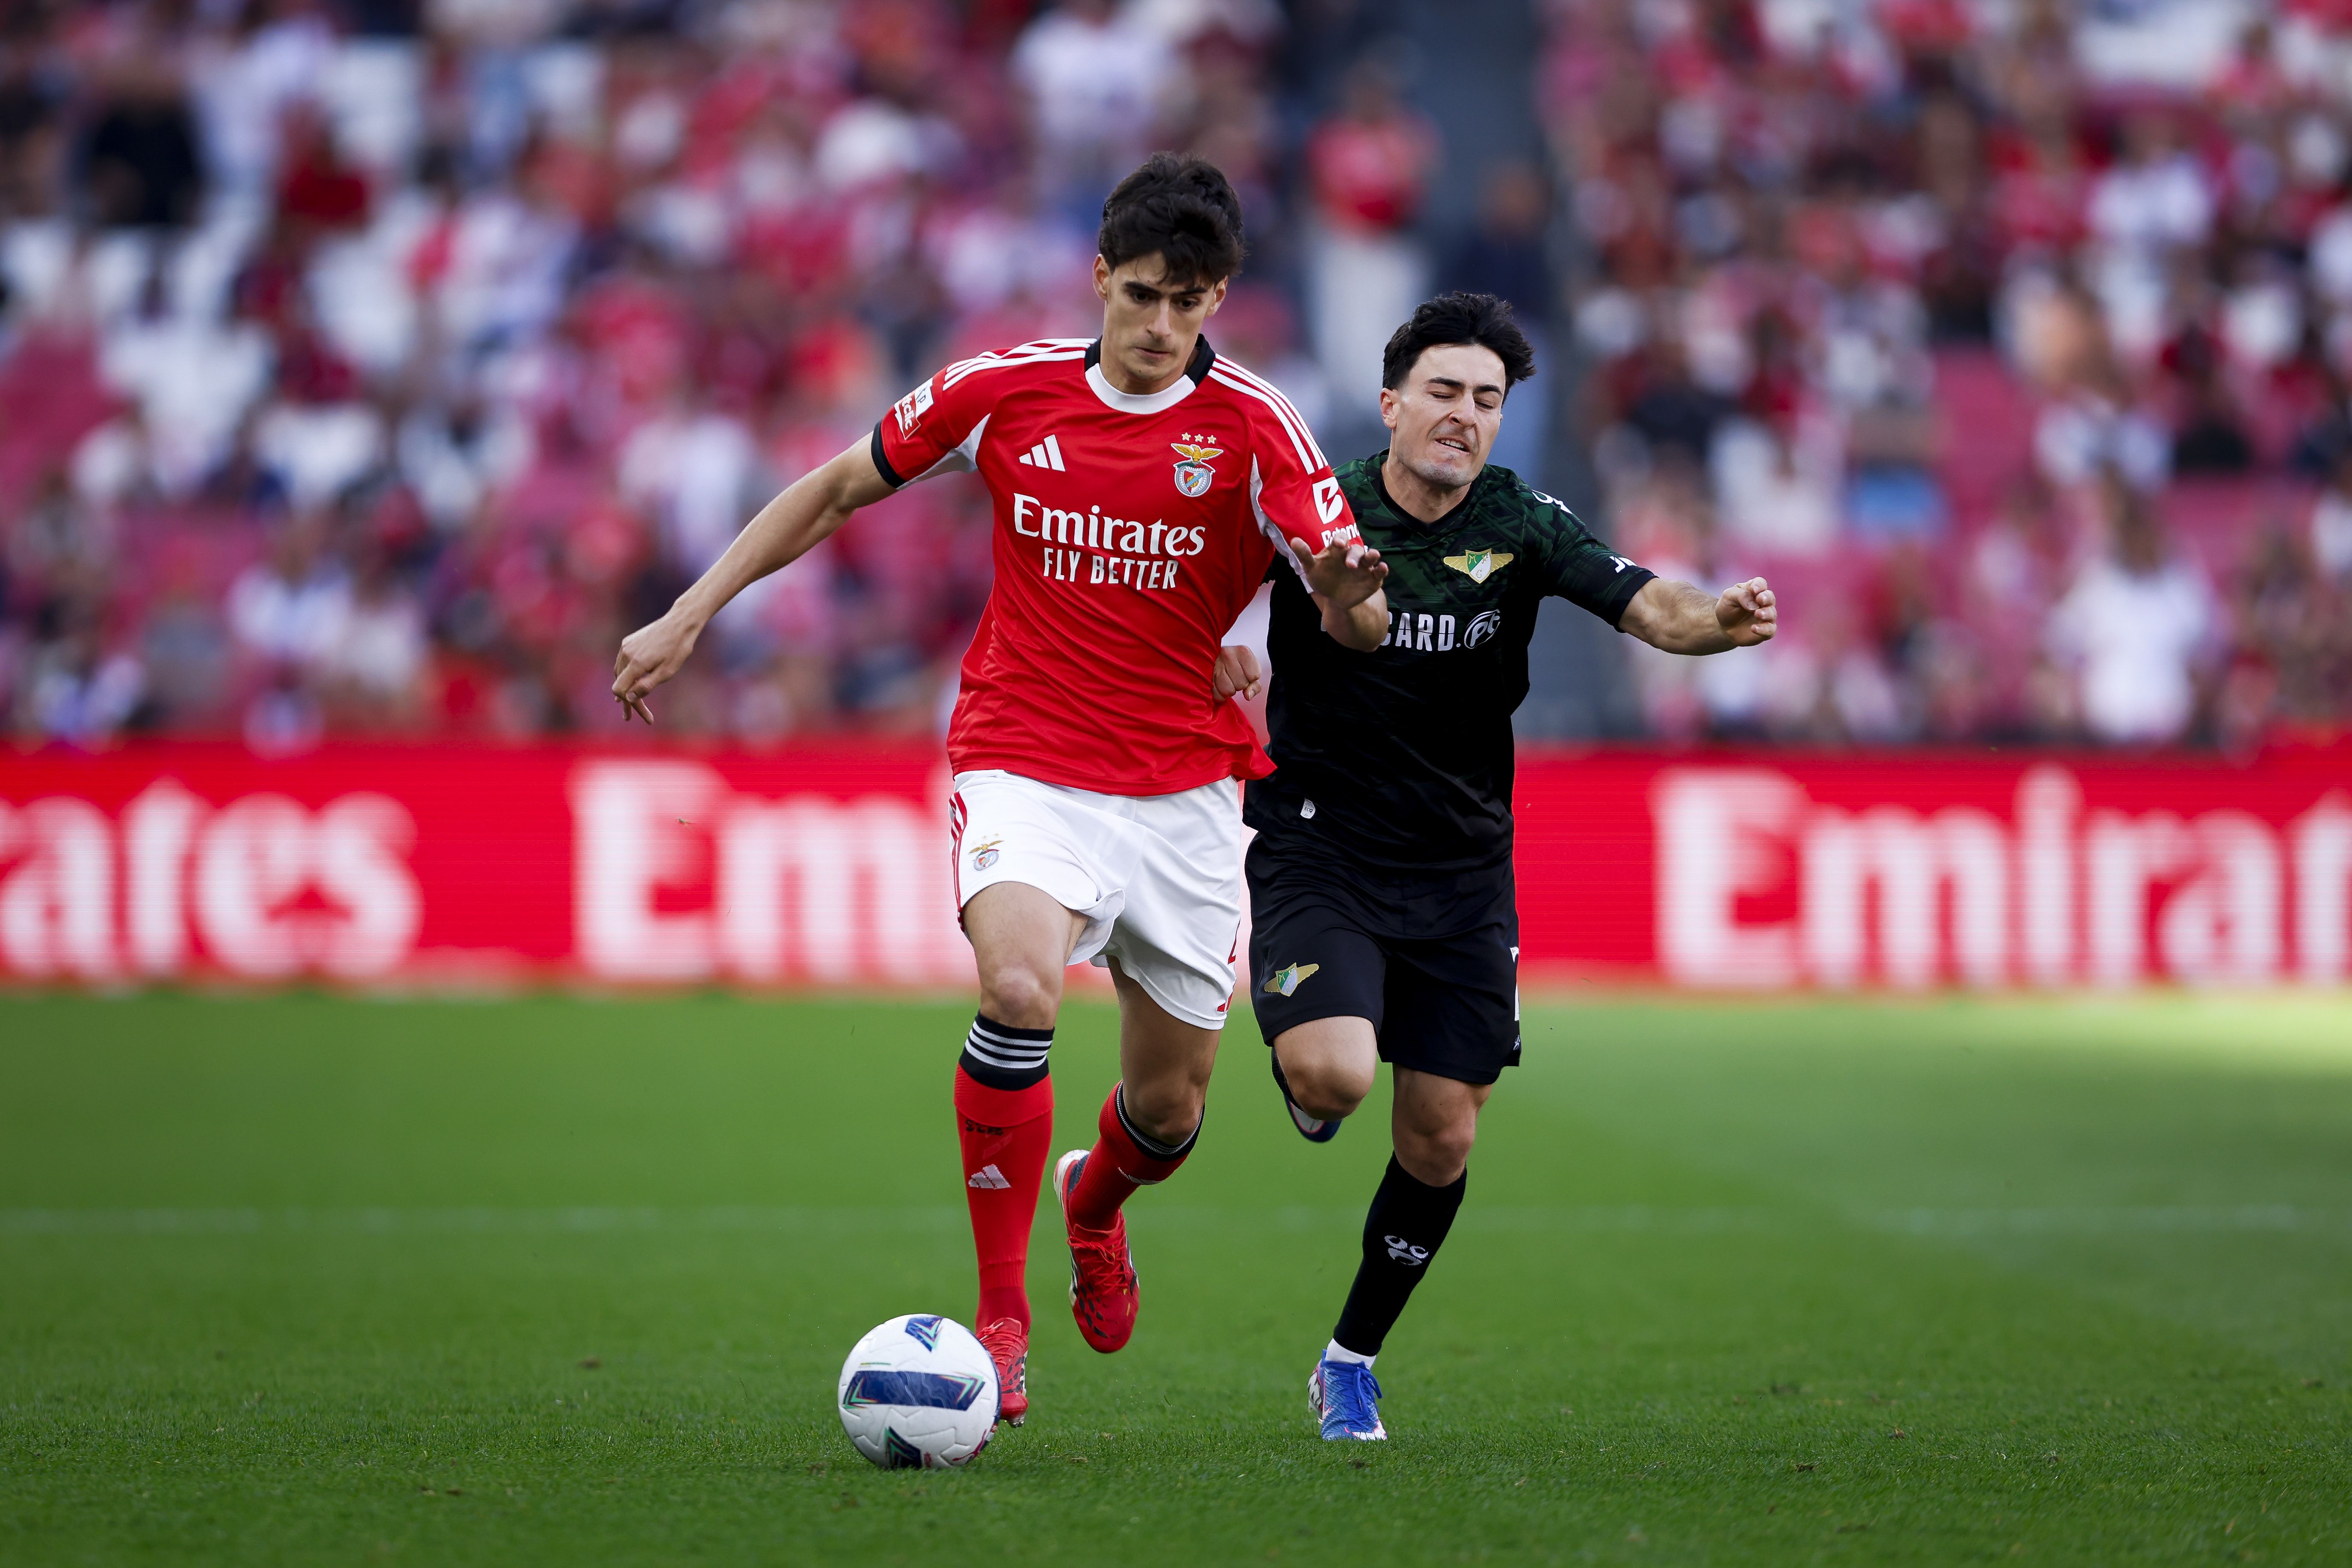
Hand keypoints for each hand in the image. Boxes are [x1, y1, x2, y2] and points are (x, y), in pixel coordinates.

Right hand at [611, 609, 703, 723]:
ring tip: (630, 703)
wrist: (680, 623)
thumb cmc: (678, 648)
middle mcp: (626, 654)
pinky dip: (625, 675)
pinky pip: (622, 663)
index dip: (628, 705)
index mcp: (636, 663)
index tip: (639, 716)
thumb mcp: (666, 672)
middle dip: (627, 701)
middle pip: (619, 683)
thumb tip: (630, 699)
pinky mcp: (628, 641)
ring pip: (619, 674)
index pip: (619, 690)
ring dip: (625, 688)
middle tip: (630, 718)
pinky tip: (630, 683)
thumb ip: (646, 686)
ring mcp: (626, 646)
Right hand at [1211, 644, 1263, 701]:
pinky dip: (1218, 694)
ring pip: (1228, 691)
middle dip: (1238, 685)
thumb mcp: (1249, 672)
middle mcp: (1228, 654)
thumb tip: (1248, 696)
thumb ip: (1255, 685)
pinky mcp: (1204, 674)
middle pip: (1241, 684)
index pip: (1254, 676)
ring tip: (1224, 681)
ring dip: (1227, 691)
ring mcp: (1214, 664)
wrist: (1212, 658)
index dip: (1250, 679)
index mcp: (1243, 651)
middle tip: (1232, 677)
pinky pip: (1216, 694)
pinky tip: (1217, 685)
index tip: (1244, 673)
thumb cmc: (1234, 666)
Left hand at [1288, 535, 1387, 610]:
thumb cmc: (1323, 579)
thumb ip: (1305, 555)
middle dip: (1354, 555)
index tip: (1338, 544)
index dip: (1340, 540)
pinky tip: (1382, 568)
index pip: (1341, 539)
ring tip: (1373, 556)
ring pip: (1371, 556)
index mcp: (1338, 550)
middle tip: (1349, 565)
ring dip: (1373, 555)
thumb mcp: (1311, 569)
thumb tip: (1294, 540)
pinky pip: (1380, 572)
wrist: (1335, 598)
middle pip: (1357, 549)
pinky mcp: (1373, 579)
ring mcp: (1364, 567)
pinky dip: (1382, 569)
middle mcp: (1352, 556)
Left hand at [1715, 577, 1776, 645]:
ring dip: (1766, 613)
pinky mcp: (1766, 630)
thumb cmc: (1727, 608)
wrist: (1723, 628)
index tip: (1754, 590)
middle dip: (1767, 598)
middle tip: (1760, 600)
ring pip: (1772, 613)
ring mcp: (1766, 616)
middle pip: (1770, 597)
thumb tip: (1754, 604)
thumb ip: (1741, 595)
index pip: (1760, 583)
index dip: (1759, 585)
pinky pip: (1770, 629)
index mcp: (1753, 589)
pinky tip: (1754, 628)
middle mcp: (1762, 602)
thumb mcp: (1728, 597)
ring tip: (1757, 614)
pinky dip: (1764, 629)